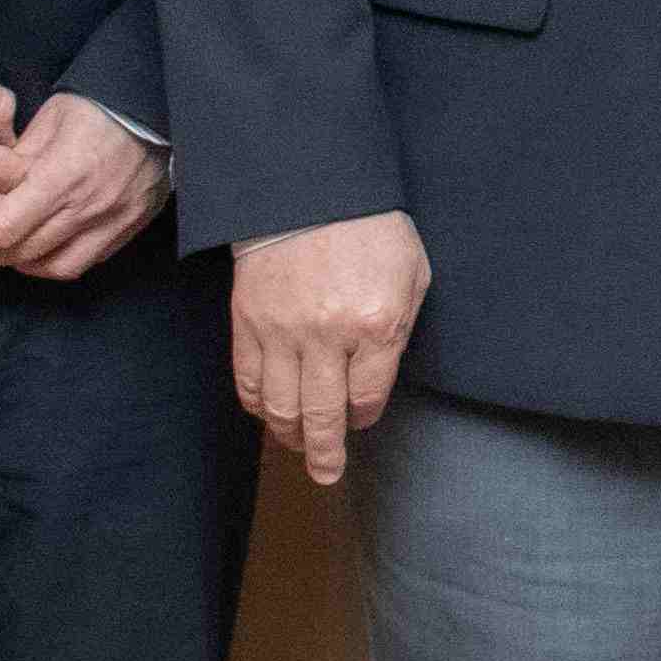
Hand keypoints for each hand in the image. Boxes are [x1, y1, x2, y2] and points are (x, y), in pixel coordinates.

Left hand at [0, 92, 164, 280]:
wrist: (159, 110)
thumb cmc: (101, 108)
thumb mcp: (51, 118)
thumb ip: (17, 157)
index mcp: (63, 175)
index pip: (3, 227)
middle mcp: (87, 206)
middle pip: (21, 251)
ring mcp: (110, 222)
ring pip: (51, 266)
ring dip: (17, 264)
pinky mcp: (126, 228)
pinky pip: (82, 263)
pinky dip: (52, 264)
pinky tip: (36, 252)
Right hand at [228, 209, 427, 484]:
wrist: (308, 186)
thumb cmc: (370, 228)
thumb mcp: (413, 273)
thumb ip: (401, 326)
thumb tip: (379, 374)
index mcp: (376, 325)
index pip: (368, 398)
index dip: (365, 416)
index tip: (362, 416)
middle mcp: (328, 336)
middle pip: (322, 416)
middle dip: (325, 453)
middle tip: (326, 474)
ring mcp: (283, 331)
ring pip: (281, 407)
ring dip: (290, 436)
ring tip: (298, 448)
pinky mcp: (248, 322)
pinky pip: (249, 380)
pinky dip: (257, 405)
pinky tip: (268, 413)